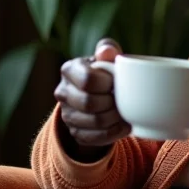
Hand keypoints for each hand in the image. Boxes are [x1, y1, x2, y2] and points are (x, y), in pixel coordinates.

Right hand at [54, 38, 130, 160]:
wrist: (97, 95)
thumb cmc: (104, 72)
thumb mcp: (106, 59)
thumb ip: (108, 50)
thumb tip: (107, 51)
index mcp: (69, 70)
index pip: (88, 80)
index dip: (107, 83)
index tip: (116, 82)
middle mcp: (63, 93)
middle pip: (90, 103)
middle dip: (112, 102)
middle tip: (123, 99)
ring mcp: (67, 115)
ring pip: (95, 122)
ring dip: (115, 118)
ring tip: (125, 112)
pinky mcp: (75, 132)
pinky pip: (96, 138)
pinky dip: (114, 132)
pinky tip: (124, 125)